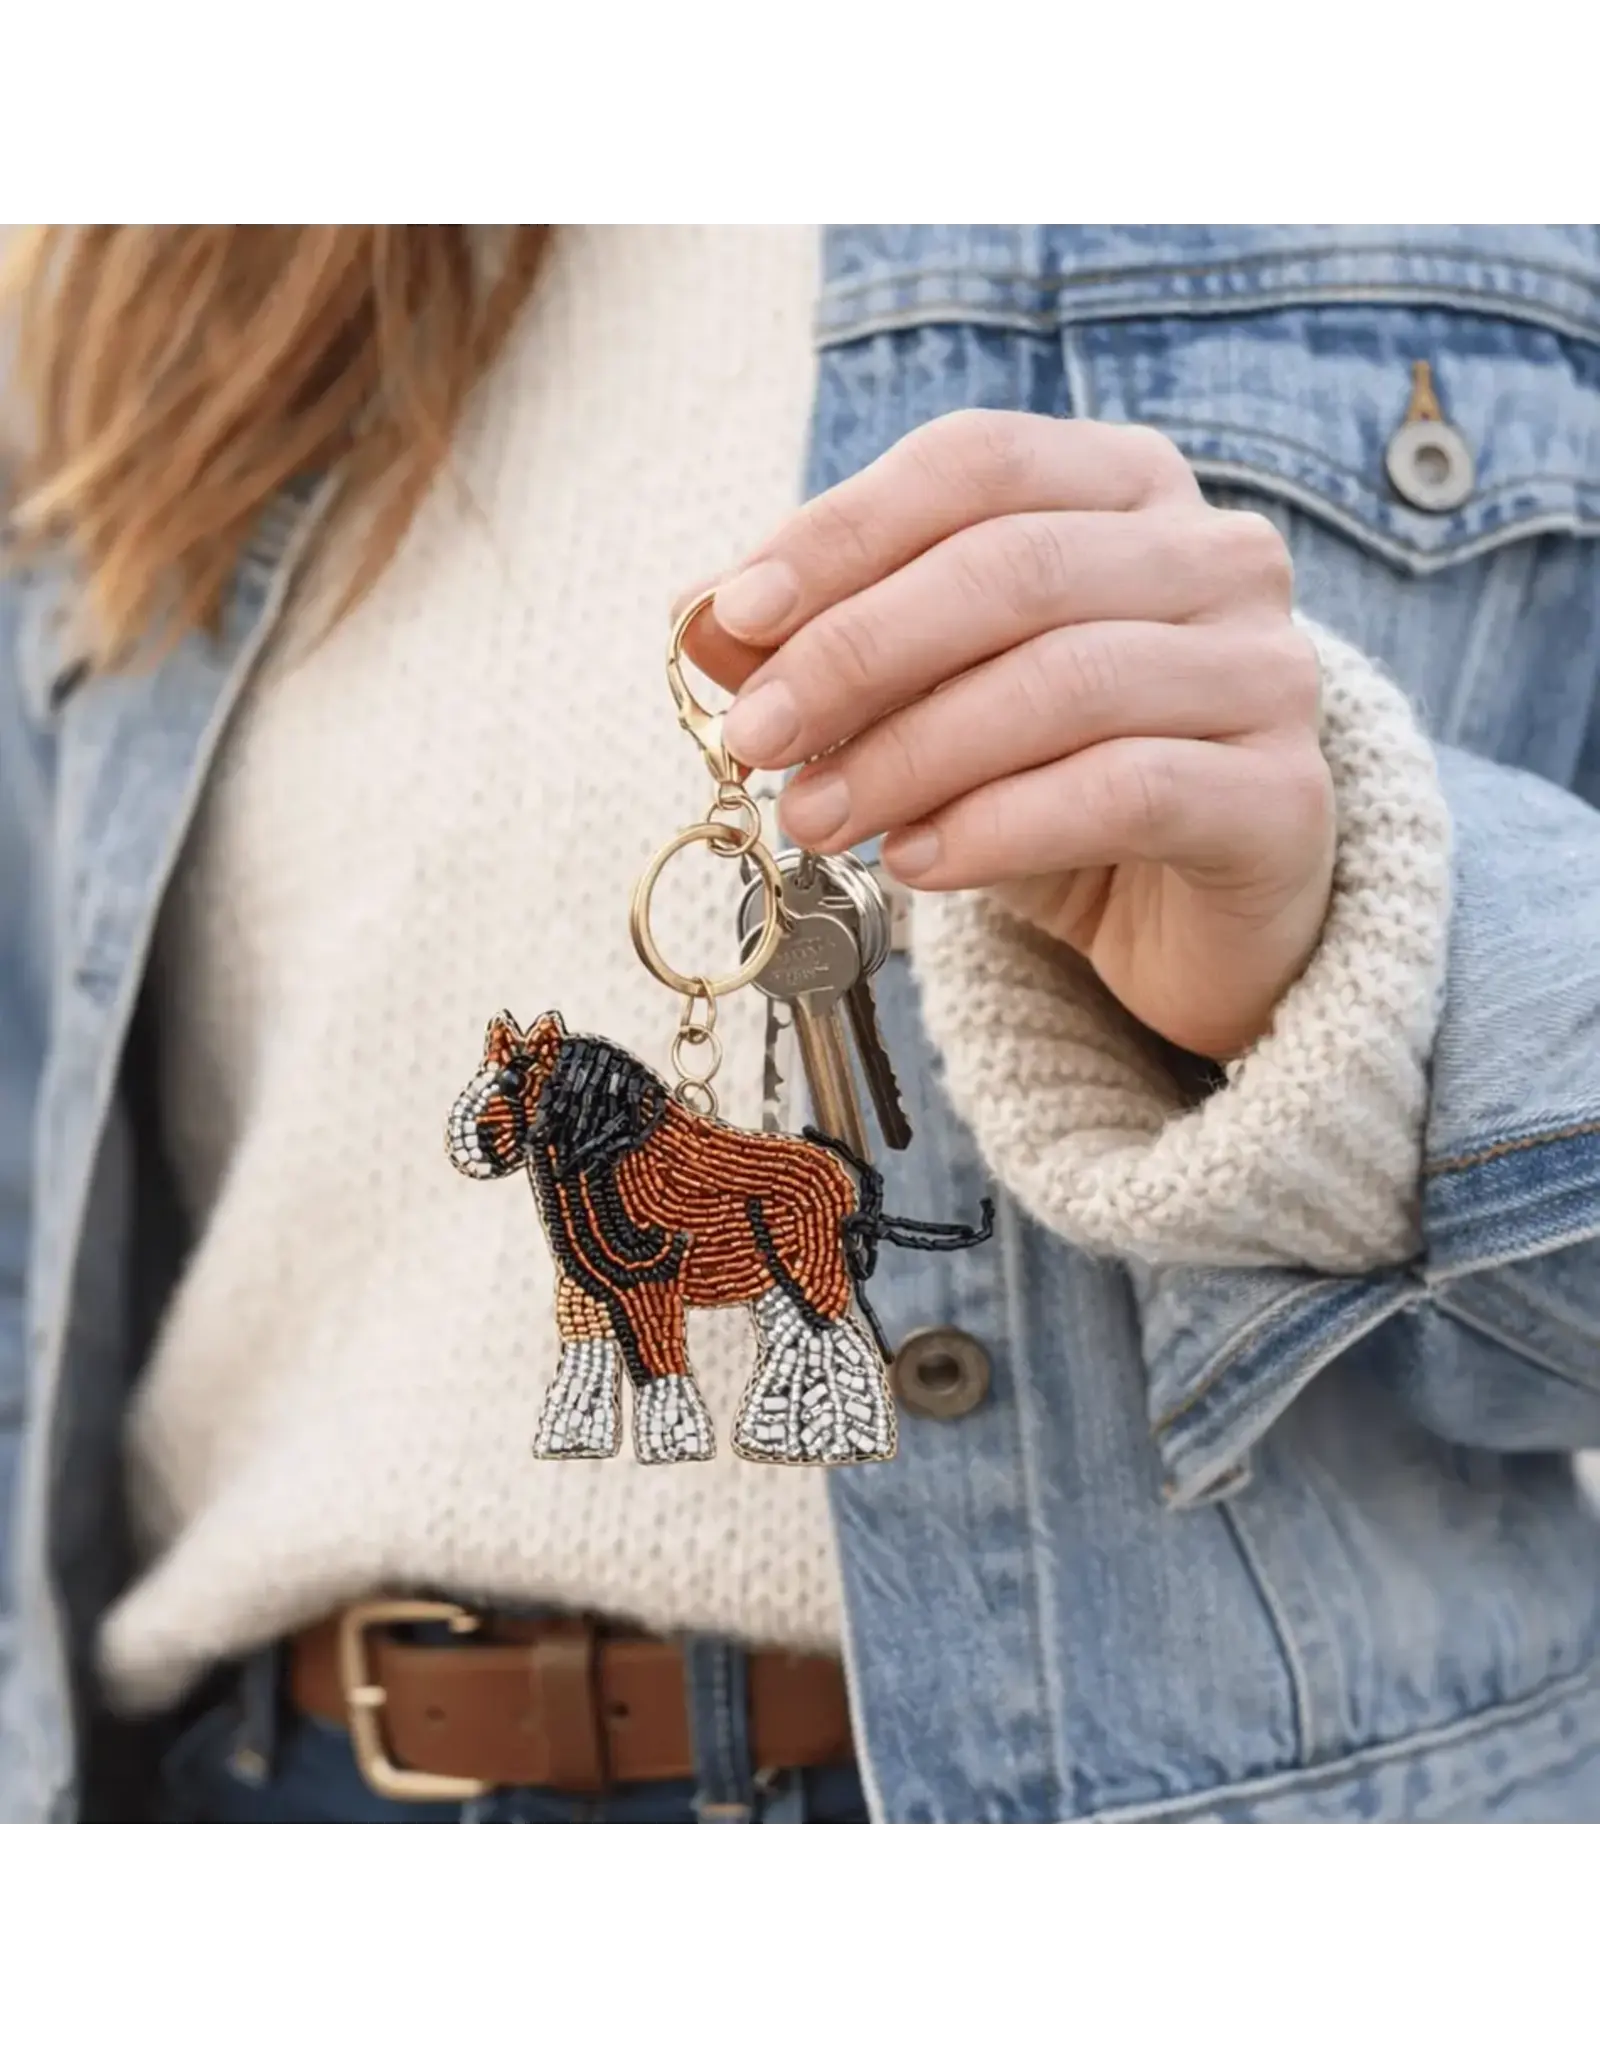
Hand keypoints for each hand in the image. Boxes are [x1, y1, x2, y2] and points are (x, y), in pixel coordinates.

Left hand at [678, 410, 1333, 1062]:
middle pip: (1014, 567)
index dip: (844, 532)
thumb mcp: (931, 699)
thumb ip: (832, 645)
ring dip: (911, 753)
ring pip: (1066, 680)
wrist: (1193, 917)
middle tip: (756, 738)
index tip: (736, 618)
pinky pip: (1126, 791)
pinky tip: (918, 865)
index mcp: (1125, 488)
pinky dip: (999, 826)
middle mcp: (1216, 556)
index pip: (975, 464)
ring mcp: (1267, 672)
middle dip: (858, 653)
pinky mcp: (1283, 798)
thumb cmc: (1052, 780)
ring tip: (816, 818)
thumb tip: (701, 619)